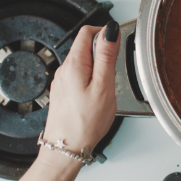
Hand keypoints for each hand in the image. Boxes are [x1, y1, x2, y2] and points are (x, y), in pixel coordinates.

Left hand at [35, 21, 120, 179]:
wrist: (65, 148)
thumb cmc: (84, 123)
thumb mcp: (103, 87)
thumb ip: (106, 56)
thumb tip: (110, 31)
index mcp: (74, 64)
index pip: (87, 31)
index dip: (104, 32)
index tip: (117, 45)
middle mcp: (64, 70)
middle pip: (84, 46)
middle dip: (103, 52)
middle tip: (114, 73)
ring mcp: (62, 82)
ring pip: (83, 62)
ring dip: (98, 67)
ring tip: (107, 87)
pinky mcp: (64, 93)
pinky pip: (79, 76)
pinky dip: (91, 79)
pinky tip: (97, 96)